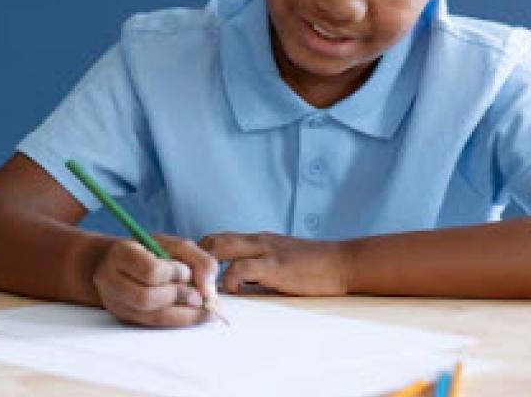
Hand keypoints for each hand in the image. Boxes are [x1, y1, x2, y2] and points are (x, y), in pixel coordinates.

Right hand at [91, 233, 219, 327]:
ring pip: (151, 317)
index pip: (150, 271)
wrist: (117, 263)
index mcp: (121, 253)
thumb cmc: (150, 251)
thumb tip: (209, 292)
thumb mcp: (176, 245)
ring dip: (182, 313)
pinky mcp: (125, 318)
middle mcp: (111, 280)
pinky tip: (191, 314)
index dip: (174, 274)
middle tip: (198, 297)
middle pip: (147, 298)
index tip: (186, 271)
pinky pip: (154, 325)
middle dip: (179, 297)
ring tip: (200, 307)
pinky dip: (177, 320)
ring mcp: (116, 303)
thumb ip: (199, 261)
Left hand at [199, 231, 350, 295]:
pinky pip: (240, 268)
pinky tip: (229, 291)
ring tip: (200, 287)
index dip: (200, 254)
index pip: (218, 239)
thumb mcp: (280, 263)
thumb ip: (258, 270)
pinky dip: (228, 280)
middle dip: (195, 259)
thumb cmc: (314, 268)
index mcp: (257, 240)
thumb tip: (234, 287)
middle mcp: (257, 240)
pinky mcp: (274, 265)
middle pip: (212, 239)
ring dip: (205, 268)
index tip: (191, 273)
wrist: (343, 263)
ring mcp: (265, 250)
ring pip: (220, 248)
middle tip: (188, 281)